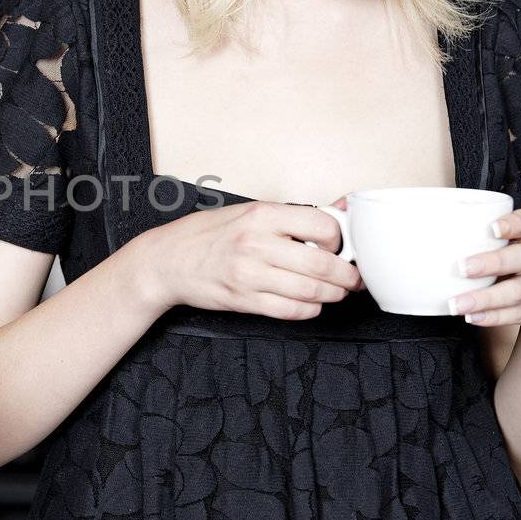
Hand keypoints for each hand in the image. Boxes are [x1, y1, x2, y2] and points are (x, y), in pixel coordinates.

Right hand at [141, 197, 363, 319]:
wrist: (166, 261)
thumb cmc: (207, 234)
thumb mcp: (248, 212)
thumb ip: (293, 215)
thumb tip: (341, 209)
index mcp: (261, 214)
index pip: (321, 225)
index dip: (339, 239)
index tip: (341, 246)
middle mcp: (256, 243)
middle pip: (322, 264)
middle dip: (347, 276)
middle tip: (354, 278)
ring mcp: (249, 274)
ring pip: (310, 291)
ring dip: (332, 295)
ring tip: (336, 292)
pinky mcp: (243, 300)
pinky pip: (290, 311)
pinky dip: (309, 310)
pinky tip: (311, 304)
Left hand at [449, 208, 520, 335]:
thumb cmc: (518, 268)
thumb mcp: (508, 250)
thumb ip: (478, 242)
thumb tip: (422, 239)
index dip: (513, 223)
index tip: (493, 228)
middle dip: (491, 262)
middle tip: (462, 268)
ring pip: (517, 290)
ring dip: (485, 298)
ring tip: (457, 304)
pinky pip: (518, 313)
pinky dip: (494, 317)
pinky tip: (473, 317)